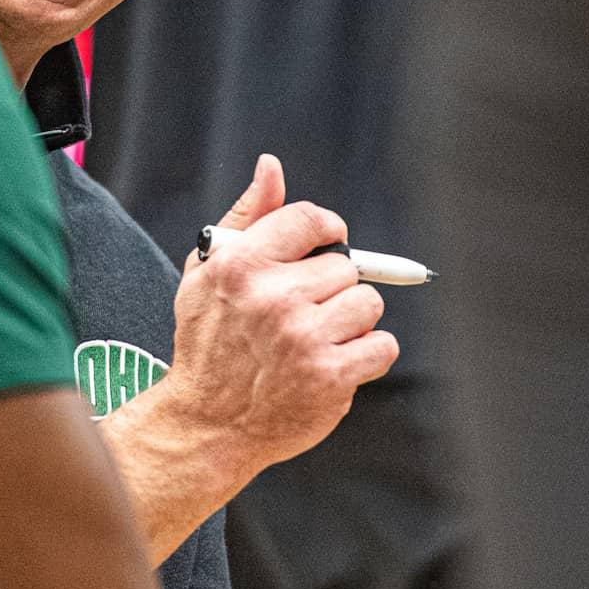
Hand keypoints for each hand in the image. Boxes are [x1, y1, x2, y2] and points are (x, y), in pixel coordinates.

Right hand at [163, 153, 398, 485]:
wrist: (206, 422)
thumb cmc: (208, 343)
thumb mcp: (208, 271)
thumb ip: (247, 215)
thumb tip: (271, 166)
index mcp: (242, 264)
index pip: (311, 220)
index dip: (328, 230)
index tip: (326, 245)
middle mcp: (274, 297)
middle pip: (345, 267)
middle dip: (331, 287)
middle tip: (303, 311)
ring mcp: (304, 338)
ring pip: (368, 304)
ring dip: (352, 321)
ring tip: (319, 337)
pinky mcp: (330, 377)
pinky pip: (382, 346)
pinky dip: (367, 355)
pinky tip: (334, 362)